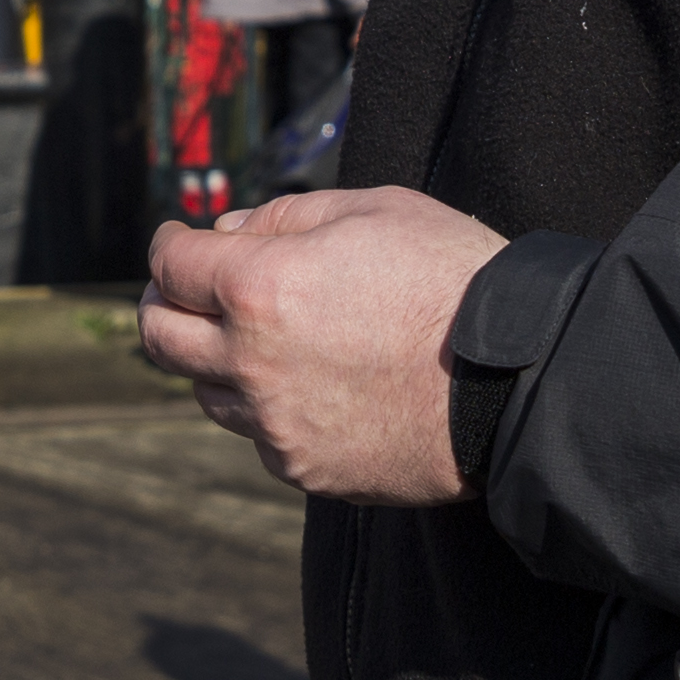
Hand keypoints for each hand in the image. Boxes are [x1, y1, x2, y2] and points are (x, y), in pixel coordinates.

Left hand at [137, 187, 509, 503]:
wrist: (517, 380)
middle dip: (164, 306)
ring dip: (214, 361)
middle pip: (161, 339)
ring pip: (207, 393)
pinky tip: (305, 386)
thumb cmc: (453, 281)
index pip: (172, 267)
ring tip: (253, 338)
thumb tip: (228, 232)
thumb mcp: (374, 210)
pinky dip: (266, 409)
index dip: (168, 245)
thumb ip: (286, 217)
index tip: (177, 241)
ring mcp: (277, 425)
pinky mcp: (308, 469)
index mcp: (260, 287)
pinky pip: (260, 436)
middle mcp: (252, 362)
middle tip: (182, 291)